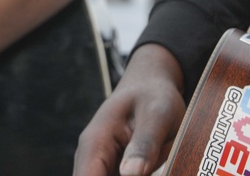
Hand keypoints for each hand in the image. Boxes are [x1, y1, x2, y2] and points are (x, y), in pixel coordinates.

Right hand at [73, 44, 185, 175]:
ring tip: (152, 161)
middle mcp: (93, 158)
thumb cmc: (153, 94)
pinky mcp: (117, 172)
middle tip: (149, 168)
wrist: (152, 83)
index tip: (137, 175)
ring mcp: (104, 167)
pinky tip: (155, 165)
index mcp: (94, 144)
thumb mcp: (157, 114)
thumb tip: (132, 174)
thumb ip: (144, 144)